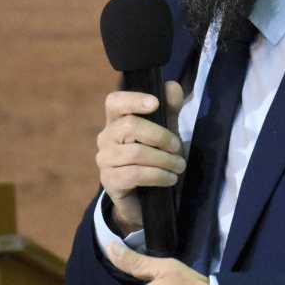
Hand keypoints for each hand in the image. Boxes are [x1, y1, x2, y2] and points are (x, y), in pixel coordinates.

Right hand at [96, 81, 185, 233]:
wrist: (143, 197)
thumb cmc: (153, 157)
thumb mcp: (165, 131)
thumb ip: (169, 109)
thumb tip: (173, 86)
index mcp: (116, 120)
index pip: (115, 101)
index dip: (134, 99)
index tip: (155, 103)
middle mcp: (105, 137)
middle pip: (130, 126)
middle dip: (161, 136)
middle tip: (179, 148)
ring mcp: (104, 159)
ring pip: (136, 153)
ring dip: (164, 160)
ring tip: (179, 167)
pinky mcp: (109, 181)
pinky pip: (135, 174)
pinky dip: (158, 176)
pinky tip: (170, 179)